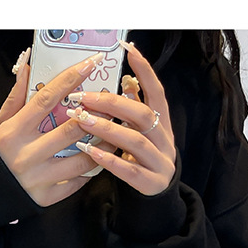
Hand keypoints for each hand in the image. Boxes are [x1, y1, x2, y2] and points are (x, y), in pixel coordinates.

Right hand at [0, 50, 114, 206]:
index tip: (90, 62)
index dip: (70, 79)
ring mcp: (37, 179)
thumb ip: (16, 98)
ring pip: (81, 159)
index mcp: (13, 133)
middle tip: (113, 105)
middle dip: (96, 115)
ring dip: (102, 145)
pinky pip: (77, 182)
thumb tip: (28, 67)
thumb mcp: (0, 124)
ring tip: (113, 134)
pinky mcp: (46, 197)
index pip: (46, 99)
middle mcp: (25, 156)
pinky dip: (90, 169)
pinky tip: (97, 158)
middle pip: (71, 130)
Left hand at [65, 41, 175, 195]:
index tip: (129, 51)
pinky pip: (130, 170)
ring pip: (135, 140)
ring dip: (107, 129)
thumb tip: (127, 81)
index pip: (156, 92)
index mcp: (162, 123)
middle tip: (83, 98)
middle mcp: (164, 139)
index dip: (145, 72)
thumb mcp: (141, 132)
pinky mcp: (151, 182)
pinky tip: (90, 152)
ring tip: (82, 121)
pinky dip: (110, 160)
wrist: (156, 197)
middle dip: (112, 104)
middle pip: (142, 114)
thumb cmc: (142, 159)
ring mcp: (160, 161)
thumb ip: (135, 109)